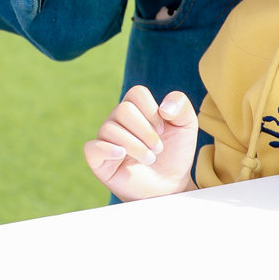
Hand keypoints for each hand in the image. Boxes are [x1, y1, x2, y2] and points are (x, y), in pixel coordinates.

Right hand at [83, 86, 197, 201]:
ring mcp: (106, 139)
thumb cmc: (175, 154)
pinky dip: (107, 150)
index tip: (163, 129)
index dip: (152, 111)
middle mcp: (117, 120)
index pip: (136, 93)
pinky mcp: (98, 160)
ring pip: (110, 129)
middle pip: (123, 110)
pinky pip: (92, 148)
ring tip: (150, 159)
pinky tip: (122, 155)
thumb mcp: (186, 126)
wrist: (171, 186)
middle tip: (158, 148)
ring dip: (136, 146)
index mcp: (135, 107)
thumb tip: (163, 107)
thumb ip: (181, 105)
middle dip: (146, 131)